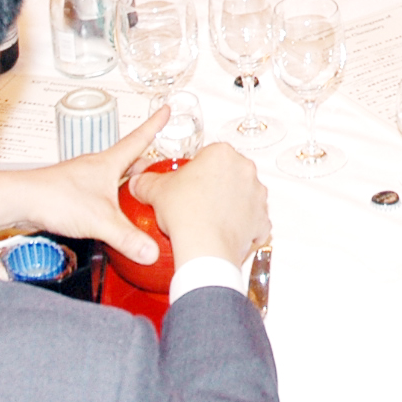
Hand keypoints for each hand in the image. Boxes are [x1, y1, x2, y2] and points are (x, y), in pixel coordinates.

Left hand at [0, 112, 170, 268]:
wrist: (20, 202)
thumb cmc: (55, 198)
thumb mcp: (100, 220)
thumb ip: (128, 237)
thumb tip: (151, 251)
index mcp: (109, 163)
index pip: (138, 139)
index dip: (154, 124)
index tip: (165, 110)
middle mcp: (96, 167)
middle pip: (128, 161)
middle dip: (146, 164)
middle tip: (160, 169)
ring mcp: (83, 179)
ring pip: (113, 177)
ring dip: (127, 183)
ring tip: (139, 196)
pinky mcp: (72, 193)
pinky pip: (99, 192)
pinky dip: (111, 199)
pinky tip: (111, 215)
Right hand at [127, 142, 271, 269]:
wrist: (204, 248)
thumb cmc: (186, 215)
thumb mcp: (156, 191)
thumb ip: (146, 182)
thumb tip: (139, 182)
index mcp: (221, 153)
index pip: (208, 155)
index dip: (196, 170)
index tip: (189, 181)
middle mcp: (244, 169)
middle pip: (228, 172)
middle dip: (216, 184)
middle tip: (197, 200)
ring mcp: (257, 195)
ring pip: (243, 195)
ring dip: (231, 204)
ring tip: (210, 218)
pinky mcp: (262, 219)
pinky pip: (254, 220)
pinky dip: (244, 226)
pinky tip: (227, 232)